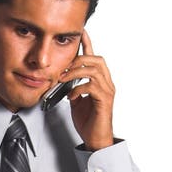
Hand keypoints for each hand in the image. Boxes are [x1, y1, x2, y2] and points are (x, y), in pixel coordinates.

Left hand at [60, 29, 114, 150]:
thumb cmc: (88, 122)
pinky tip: (71, 96)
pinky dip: (79, 88)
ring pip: (95, 70)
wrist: (95, 139)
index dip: (87, 44)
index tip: (80, 32)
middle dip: (79, 59)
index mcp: (100, 81)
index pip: (94, 58)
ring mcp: (107, 92)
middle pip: (97, 60)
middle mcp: (107, 84)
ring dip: (76, 72)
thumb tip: (64, 79)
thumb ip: (73, 87)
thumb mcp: (76, 101)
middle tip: (63, 67)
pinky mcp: (104, 101)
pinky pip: (92, 86)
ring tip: (64, 79)